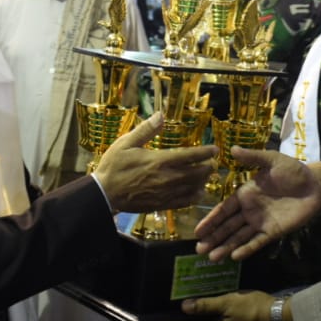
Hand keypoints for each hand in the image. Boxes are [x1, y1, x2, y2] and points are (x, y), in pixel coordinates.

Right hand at [93, 113, 217, 213]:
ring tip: (207, 174)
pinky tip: (198, 192)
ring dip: (204, 181)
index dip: (205, 152)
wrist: (104, 193)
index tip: (215, 149)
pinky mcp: (162, 205)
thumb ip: (146, 130)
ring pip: (193, 187)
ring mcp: (165, 193)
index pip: (190, 156)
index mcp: (159, 161)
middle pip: (197, 173)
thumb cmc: (114, 166)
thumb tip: (161, 115)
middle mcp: (166, 178)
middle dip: (208, 167)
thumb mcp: (125, 143)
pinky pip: (184, 202)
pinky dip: (194, 196)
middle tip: (214, 162)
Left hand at [181, 290, 272, 320]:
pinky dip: (225, 308)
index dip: (187, 311)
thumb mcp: (227, 303)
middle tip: (195, 288)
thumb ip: (205, 305)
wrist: (279, 315)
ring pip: (218, 319)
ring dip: (214, 306)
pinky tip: (225, 295)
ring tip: (209, 289)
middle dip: (201, 306)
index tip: (182, 296)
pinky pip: (229, 318)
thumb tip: (183, 307)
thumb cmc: (251, 308)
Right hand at [193, 148, 320, 261]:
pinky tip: (235, 256)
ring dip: (225, 247)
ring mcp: (260, 222)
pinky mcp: (274, 232)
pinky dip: (247, 249)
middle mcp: (249, 211)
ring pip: (239, 237)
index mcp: (245, 194)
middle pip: (227, 227)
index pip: (224, 210)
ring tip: (212, 258)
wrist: (314, 185)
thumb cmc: (292, 171)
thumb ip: (253, 157)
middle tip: (199, 250)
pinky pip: (258, 241)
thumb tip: (232, 149)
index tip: (197, 231)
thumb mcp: (272, 160)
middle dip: (213, 238)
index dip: (211, 220)